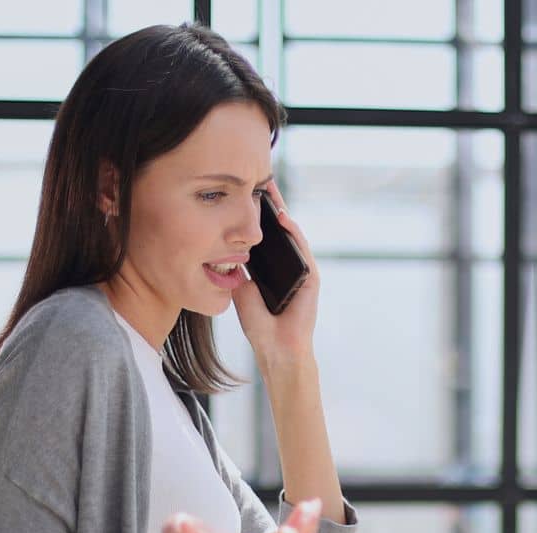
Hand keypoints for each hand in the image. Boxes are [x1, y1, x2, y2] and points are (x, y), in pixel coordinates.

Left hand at [232, 179, 320, 368]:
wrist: (276, 349)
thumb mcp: (242, 289)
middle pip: (281, 229)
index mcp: (274, 268)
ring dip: (282, 211)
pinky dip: (293, 232)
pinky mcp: (312, 278)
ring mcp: (302, 270)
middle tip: (260, 179)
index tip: (246, 192)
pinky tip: (282, 217)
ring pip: (292, 234)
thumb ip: (240, 268)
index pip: (266, 235)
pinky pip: (302, 249)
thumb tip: (225, 247)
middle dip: (271, 204)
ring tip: (270, 190)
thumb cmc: (260, 325)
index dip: (257, 215)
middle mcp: (290, 266)